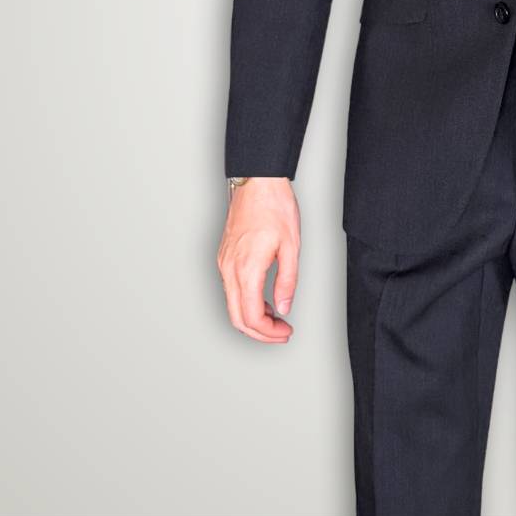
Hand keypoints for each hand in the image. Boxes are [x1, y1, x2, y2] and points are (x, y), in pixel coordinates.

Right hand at [216, 177, 299, 342]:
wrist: (256, 182)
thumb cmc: (274, 207)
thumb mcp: (291, 246)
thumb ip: (287, 281)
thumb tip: (283, 308)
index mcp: (246, 269)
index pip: (251, 317)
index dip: (269, 333)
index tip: (285, 333)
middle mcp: (229, 269)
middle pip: (236, 318)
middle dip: (259, 333)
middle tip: (281, 333)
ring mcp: (224, 263)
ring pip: (231, 305)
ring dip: (252, 317)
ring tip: (276, 318)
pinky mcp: (224, 257)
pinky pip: (230, 289)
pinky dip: (246, 301)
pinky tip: (263, 299)